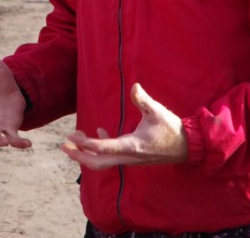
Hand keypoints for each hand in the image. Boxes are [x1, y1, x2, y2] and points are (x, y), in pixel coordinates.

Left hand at [60, 83, 186, 169]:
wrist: (186, 147)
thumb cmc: (171, 129)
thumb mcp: (158, 112)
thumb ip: (144, 100)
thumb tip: (134, 86)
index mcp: (132, 146)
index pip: (104, 148)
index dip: (86, 144)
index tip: (73, 137)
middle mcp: (128, 156)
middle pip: (97, 163)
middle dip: (78, 155)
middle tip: (63, 145)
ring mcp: (129, 159)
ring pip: (102, 162)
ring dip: (86, 153)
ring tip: (72, 140)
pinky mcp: (131, 157)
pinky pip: (111, 157)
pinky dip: (99, 148)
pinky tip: (98, 132)